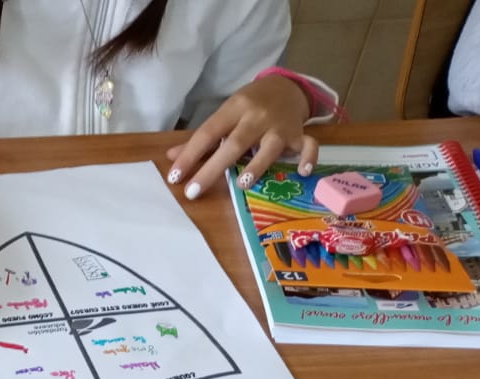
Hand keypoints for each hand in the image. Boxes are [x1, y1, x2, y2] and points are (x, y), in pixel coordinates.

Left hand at [166, 75, 317, 201]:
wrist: (286, 86)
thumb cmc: (249, 106)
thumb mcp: (225, 115)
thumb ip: (200, 139)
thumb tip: (171, 157)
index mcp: (234, 109)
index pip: (208, 133)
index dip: (190, 155)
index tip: (175, 177)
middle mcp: (257, 116)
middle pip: (235, 143)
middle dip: (213, 168)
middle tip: (193, 191)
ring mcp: (280, 126)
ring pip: (270, 145)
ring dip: (257, 165)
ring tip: (242, 184)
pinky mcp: (299, 134)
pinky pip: (308, 145)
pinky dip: (308, 158)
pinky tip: (302, 172)